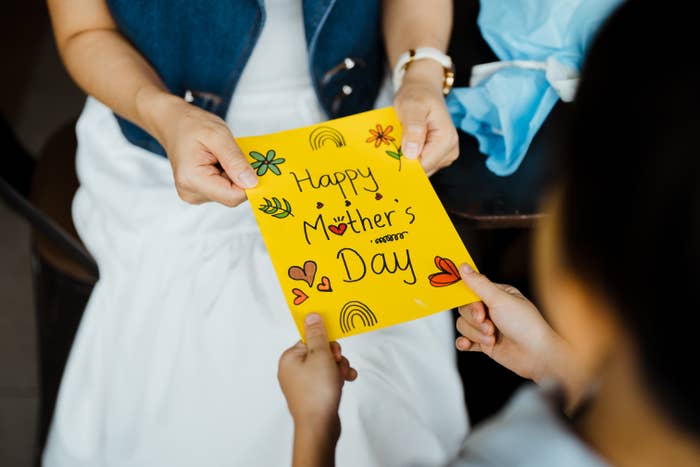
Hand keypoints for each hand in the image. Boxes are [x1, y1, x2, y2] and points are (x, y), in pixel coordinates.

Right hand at [145, 92, 258, 206]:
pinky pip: (223, 189)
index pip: (232, 196)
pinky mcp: (199, 192)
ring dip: (233, 175)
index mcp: (192, 179)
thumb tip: (252, 183)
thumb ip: (235, 160)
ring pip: (229, 193)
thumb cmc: (192, 125)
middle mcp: (191, 192)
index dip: (249, 183)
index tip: (253, 165)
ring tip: (221, 156)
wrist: (173, 123)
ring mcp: (194, 194)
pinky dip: (227, 176)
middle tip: (234, 154)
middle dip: (240, 177)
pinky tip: (219, 162)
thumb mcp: (218, 135)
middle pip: (231, 196)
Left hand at [278, 313, 356, 433]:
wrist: (319, 427)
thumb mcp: (320, 356)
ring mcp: (302, 383)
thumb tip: (312, 315)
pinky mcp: (312, 393)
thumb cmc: (317, 393)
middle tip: (337, 367)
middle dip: (335, 358)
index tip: (333, 352)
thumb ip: (317, 334)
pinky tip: (345, 382)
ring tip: (342, 379)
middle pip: (320, 351)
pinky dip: (337, 379)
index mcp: (289, 358)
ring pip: (326, 365)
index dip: (326, 343)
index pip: (310, 338)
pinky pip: (326, 378)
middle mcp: (292, 369)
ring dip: (339, 368)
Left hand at [394, 60, 458, 175]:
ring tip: (397, 144)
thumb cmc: (417, 95)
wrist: (423, 89)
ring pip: (420, 169)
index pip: (423, 166)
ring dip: (406, 160)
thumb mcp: (411, 106)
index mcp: (446, 140)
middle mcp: (449, 151)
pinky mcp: (437, 156)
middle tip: (390, 149)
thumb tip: (411, 153)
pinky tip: (402, 146)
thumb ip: (413, 128)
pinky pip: (420, 164)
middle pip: (422, 170)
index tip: (388, 160)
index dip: (405, 165)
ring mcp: (445, 155)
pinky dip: (409, 158)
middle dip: (404, 163)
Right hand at [456, 263, 563, 382]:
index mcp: (497, 295)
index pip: (471, 292)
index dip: (471, 302)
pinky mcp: (484, 344)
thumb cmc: (525, 324)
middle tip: (489, 325)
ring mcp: (487, 327)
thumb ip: (479, 284)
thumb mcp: (500, 300)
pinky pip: (464, 341)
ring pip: (463, 325)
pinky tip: (468, 344)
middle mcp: (491, 310)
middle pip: (464, 310)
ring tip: (492, 338)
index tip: (479, 309)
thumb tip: (463, 266)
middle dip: (475, 320)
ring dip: (475, 334)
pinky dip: (464, 343)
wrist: (537, 355)